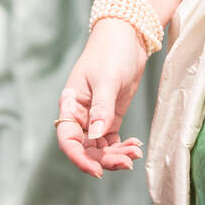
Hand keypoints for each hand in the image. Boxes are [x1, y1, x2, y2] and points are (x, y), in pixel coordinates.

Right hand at [56, 19, 148, 177]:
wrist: (128, 34)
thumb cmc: (111, 51)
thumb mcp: (107, 79)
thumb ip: (101, 108)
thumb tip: (95, 137)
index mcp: (71, 104)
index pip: (68, 139)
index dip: (78, 158)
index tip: (95, 170)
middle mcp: (81, 114)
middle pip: (87, 147)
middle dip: (104, 158)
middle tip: (126, 162)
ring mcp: (96, 115)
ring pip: (100, 146)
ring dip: (116, 154)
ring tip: (135, 154)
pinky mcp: (110, 114)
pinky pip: (111, 138)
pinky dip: (122, 146)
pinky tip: (136, 146)